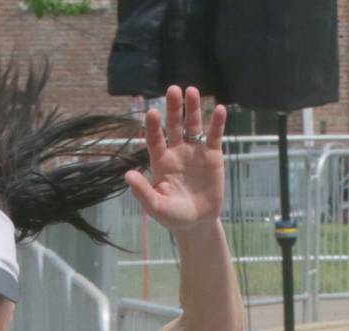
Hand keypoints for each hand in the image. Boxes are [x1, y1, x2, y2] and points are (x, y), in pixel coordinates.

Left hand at [124, 85, 226, 233]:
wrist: (197, 223)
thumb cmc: (173, 215)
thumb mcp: (156, 206)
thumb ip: (143, 192)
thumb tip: (128, 174)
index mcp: (161, 161)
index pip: (155, 139)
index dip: (154, 126)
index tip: (153, 112)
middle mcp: (177, 151)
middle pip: (174, 125)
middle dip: (173, 108)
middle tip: (173, 89)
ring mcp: (195, 152)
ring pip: (193, 126)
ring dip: (193, 109)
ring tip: (192, 91)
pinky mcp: (213, 156)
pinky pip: (214, 136)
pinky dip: (217, 123)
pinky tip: (220, 109)